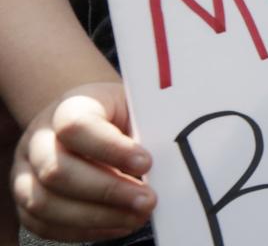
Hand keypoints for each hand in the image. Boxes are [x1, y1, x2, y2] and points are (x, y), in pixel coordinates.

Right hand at [11, 83, 154, 242]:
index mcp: (68, 107)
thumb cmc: (118, 115)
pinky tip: (118, 225)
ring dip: (95, 217)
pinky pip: (43, 225)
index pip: (76, 126)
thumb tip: (171, 162)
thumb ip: (147, 129)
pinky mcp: (25, 201)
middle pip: (57, 171)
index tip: (147, 163)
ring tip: (136, 217)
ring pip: (44, 203)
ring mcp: (25, 171)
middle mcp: (38, 139)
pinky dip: (83, 231)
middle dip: (107, 191)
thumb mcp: (134, 107)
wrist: (87, 116)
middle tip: (148, 201)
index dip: (111, 149)